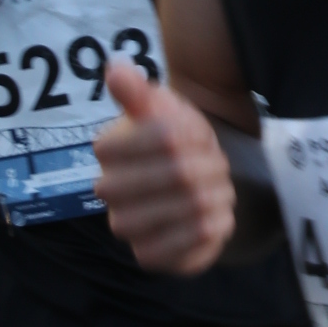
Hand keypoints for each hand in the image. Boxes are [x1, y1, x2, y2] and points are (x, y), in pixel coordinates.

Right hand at [95, 62, 236, 272]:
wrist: (190, 177)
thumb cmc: (172, 136)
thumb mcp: (160, 105)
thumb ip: (138, 90)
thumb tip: (116, 69)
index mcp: (108, 149)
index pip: (166, 138)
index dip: (195, 136)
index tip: (197, 136)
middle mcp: (109, 192)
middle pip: (181, 176)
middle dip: (210, 167)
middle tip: (216, 164)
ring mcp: (127, 227)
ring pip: (189, 211)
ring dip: (217, 196)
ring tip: (220, 188)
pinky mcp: (150, 257)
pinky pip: (188, 249)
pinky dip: (215, 228)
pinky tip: (218, 216)